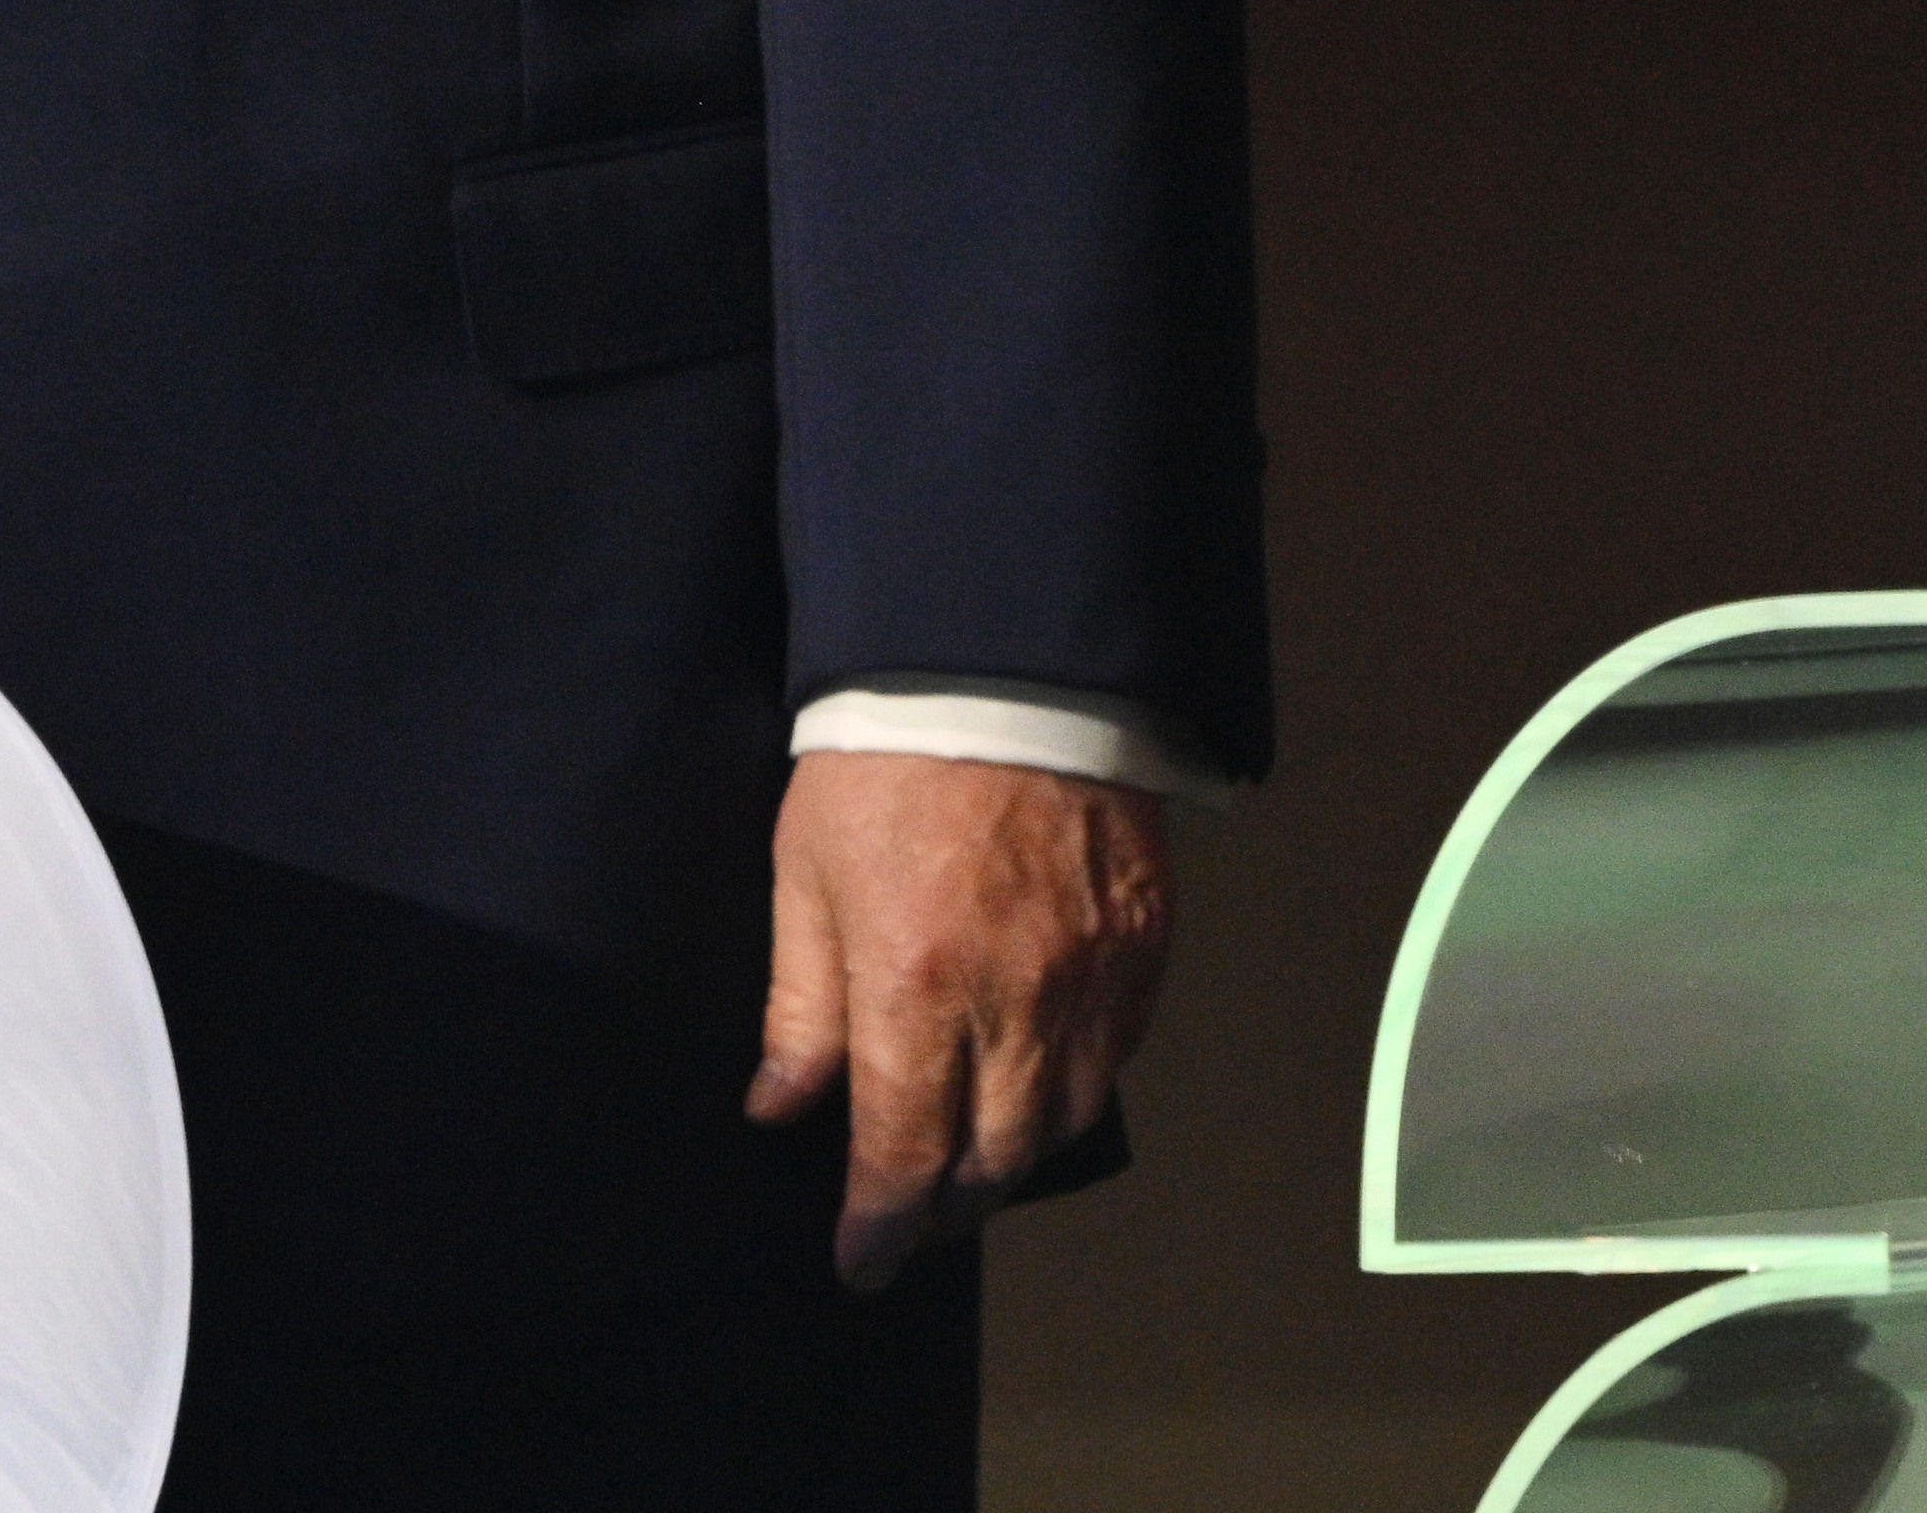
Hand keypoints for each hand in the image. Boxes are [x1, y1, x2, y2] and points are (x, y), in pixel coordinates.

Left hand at [753, 750, 1175, 1289]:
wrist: (1003, 663)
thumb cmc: (886, 762)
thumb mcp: (806, 876)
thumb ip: (802, 1004)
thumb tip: (781, 1105)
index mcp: (915, 993)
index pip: (902, 1156)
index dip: (879, 1226)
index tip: (861, 1262)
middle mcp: (1014, 1003)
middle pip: (991, 1158)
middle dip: (946, 1207)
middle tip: (914, 1215)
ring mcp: (1091, 974)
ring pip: (1065, 1118)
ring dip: (1015, 1157)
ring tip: (976, 1158)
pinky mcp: (1145, 938)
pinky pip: (1119, 1052)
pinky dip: (1078, 1087)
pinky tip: (1044, 1080)